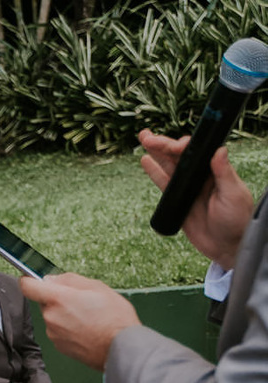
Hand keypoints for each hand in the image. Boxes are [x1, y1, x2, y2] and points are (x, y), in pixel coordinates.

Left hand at [20, 274, 139, 371]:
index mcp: (58, 299)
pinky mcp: (58, 346)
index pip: (28, 286)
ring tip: (88, 317)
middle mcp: (51, 317)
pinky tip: (86, 329)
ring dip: (64, 314)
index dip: (29, 280)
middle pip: (44, 301)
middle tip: (81, 301)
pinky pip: (58, 330)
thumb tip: (52, 279)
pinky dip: (68, 328)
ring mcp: (53, 333)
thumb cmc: (115, 318)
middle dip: (58, 299)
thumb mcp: (97, 287)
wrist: (121, 349)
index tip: (33, 278)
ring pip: (52, 316)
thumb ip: (69, 280)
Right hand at [138, 129, 253, 269]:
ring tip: (144, 138)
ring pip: (169, 165)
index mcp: (215, 171)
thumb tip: (219, 149)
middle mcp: (201, 176)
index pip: (197, 151)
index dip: (183, 145)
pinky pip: (163, 184)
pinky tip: (145, 160)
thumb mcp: (233, 194)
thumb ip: (223, 173)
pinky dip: (154, 172)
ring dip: (156, 152)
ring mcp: (188, 188)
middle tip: (147, 136)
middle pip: (179, 155)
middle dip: (163, 144)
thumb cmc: (237, 220)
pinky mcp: (178, 201)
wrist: (227, 246)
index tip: (174, 145)